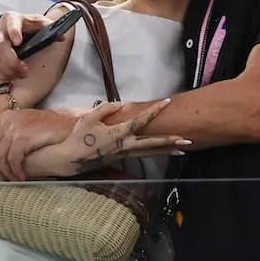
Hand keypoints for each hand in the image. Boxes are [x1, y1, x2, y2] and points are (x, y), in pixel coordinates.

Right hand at [0, 12, 49, 81]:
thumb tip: (61, 37)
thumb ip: (48, 27)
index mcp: (11, 19)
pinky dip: (0, 74)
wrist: (7, 27)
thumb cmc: (24, 26)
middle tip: (24, 69)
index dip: (14, 32)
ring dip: (7, 70)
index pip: (11, 24)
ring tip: (20, 75)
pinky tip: (10, 76)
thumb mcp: (37, 22)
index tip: (19, 42)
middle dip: (12, 61)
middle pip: (0, 46)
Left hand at [0, 108, 80, 180]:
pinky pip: (12, 158)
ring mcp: (15, 128)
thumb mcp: (25, 124)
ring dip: (5, 171)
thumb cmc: (49, 127)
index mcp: (5, 116)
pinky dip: (15, 170)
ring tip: (13, 179)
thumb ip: (10, 132)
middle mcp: (7, 120)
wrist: (69, 124)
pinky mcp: (24, 137)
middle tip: (1, 178)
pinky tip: (22, 176)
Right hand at [56, 100, 190, 174]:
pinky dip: (155, 153)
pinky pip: (143, 155)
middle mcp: (126, 144)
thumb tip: (120, 104)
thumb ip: (106, 109)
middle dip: (170, 140)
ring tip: (183, 149)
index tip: (167, 102)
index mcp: (119, 132)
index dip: (155, 110)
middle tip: (187, 139)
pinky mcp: (122, 158)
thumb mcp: (89, 118)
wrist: (72, 158)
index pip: (141, 120)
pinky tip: (163, 152)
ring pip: (150, 151)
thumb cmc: (79, 137)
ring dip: (167, 150)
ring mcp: (125, 153)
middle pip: (152, 142)